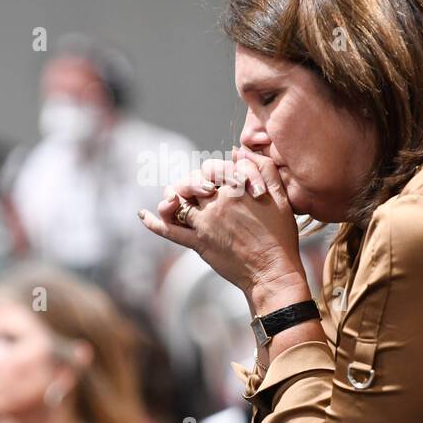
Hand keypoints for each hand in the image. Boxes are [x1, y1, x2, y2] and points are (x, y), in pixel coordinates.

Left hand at [138, 147, 306, 310]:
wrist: (272, 271)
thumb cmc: (281, 235)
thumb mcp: (280, 197)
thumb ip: (263, 169)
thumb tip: (240, 152)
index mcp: (236, 189)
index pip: (212, 168)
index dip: (214, 172)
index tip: (220, 182)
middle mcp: (216, 204)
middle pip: (191, 182)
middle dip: (191, 183)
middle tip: (197, 190)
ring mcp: (205, 224)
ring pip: (178, 202)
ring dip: (172, 197)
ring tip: (171, 198)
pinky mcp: (198, 244)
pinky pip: (169, 231)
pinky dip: (153, 222)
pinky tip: (142, 215)